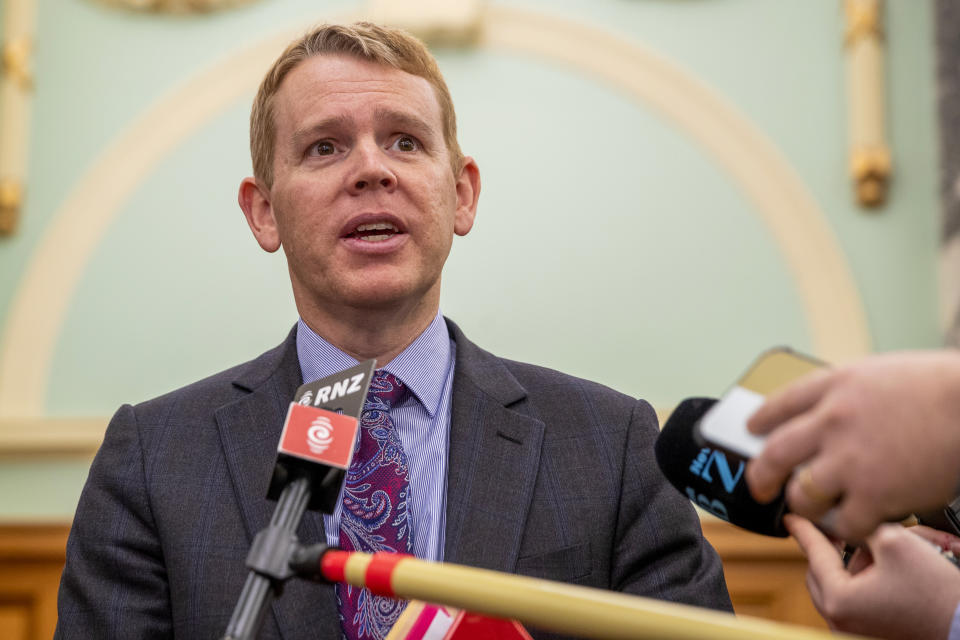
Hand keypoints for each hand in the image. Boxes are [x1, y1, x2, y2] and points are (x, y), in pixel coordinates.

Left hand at [744, 351, 959, 540]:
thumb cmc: (934, 387)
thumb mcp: (875, 374)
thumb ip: (843, 395)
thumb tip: (822, 415)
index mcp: (832, 387)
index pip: (778, 404)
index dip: (760, 421)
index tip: (751, 431)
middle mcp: (832, 422)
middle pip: (774, 455)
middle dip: (760, 477)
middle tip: (760, 487)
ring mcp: (850, 460)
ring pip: (801, 494)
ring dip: (803, 504)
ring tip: (811, 508)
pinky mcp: (876, 494)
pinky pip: (843, 523)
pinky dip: (844, 527)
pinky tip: (850, 523)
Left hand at [787, 515, 959, 639]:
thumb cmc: (935, 592)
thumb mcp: (892, 540)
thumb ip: (857, 525)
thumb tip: (840, 521)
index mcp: (838, 600)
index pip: (814, 554)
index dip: (804, 530)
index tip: (791, 518)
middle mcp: (840, 621)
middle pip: (819, 573)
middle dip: (830, 549)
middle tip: (839, 531)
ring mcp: (853, 631)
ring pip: (836, 585)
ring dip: (849, 565)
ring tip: (875, 553)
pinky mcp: (868, 633)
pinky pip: (852, 600)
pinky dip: (860, 581)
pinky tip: (882, 571)